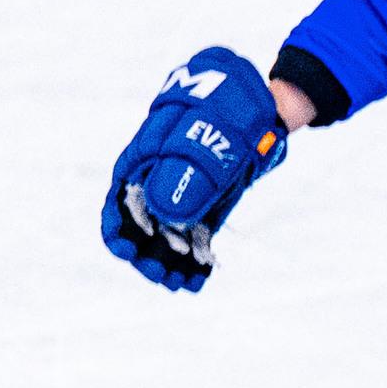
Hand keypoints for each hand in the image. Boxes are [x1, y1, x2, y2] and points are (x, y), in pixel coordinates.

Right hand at [99, 47, 287, 291]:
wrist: (269, 103)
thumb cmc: (231, 110)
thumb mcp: (210, 135)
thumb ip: (189, 169)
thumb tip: (167, 213)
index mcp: (145, 158)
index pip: (119, 200)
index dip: (117, 230)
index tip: (126, 252)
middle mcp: (160, 177)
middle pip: (142, 223)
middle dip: (147, 252)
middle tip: (161, 275)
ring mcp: (186, 189)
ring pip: (170, 233)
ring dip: (171, 260)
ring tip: (181, 284)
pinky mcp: (210, 200)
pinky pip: (197, 232)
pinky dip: (196, 255)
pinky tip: (200, 278)